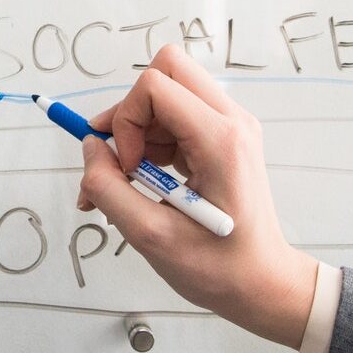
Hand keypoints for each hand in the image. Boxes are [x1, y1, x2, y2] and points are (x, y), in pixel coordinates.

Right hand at [76, 45, 320, 347]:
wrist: (263, 283)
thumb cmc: (219, 268)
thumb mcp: (150, 236)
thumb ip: (108, 189)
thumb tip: (90, 149)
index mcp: (221, 141)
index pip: (155, 86)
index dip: (125, 121)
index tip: (127, 168)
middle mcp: (231, 121)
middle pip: (166, 70)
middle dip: (131, 111)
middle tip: (123, 158)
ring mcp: (231, 126)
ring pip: (168, 91)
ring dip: (138, 130)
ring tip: (129, 181)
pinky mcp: (224, 137)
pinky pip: (176, 115)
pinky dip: (151, 141)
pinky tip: (145, 181)